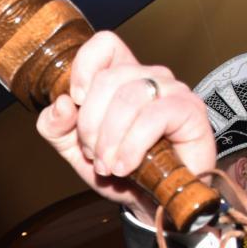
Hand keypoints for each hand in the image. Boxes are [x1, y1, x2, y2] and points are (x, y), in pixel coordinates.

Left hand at [35, 31, 215, 223]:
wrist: (152, 203)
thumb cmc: (119, 171)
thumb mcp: (75, 150)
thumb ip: (55, 127)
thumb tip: (61, 104)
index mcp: (122, 77)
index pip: (105, 44)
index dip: (84, 68)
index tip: (76, 102)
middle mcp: (149, 77)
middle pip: (108, 79)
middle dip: (90, 124)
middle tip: (93, 154)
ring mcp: (173, 91)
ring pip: (128, 98)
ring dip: (110, 139)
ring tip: (109, 166)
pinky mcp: (190, 110)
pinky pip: (153, 117)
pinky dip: (131, 146)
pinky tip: (126, 166)